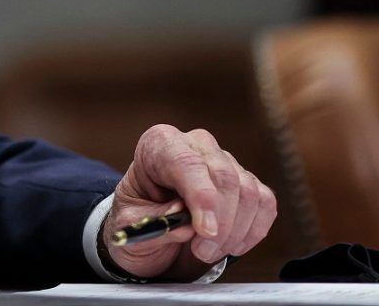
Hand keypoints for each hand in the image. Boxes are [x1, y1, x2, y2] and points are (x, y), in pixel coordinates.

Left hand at [103, 124, 277, 279]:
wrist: (148, 227)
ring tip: (207, 251)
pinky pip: (265, 203)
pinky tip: (231, 245)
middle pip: (223, 176)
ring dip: (234, 231)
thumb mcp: (130, 224)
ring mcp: (224, 161)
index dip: (201, 196)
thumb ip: (157, 222)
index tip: (205, 230)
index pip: (186, 161)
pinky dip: (253, 230)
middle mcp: (194, 144)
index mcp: (158, 144)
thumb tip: (186, 225)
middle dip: (219, 222)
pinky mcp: (246, 182)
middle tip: (202, 251)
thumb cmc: (136, 218)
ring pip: (248, 192)